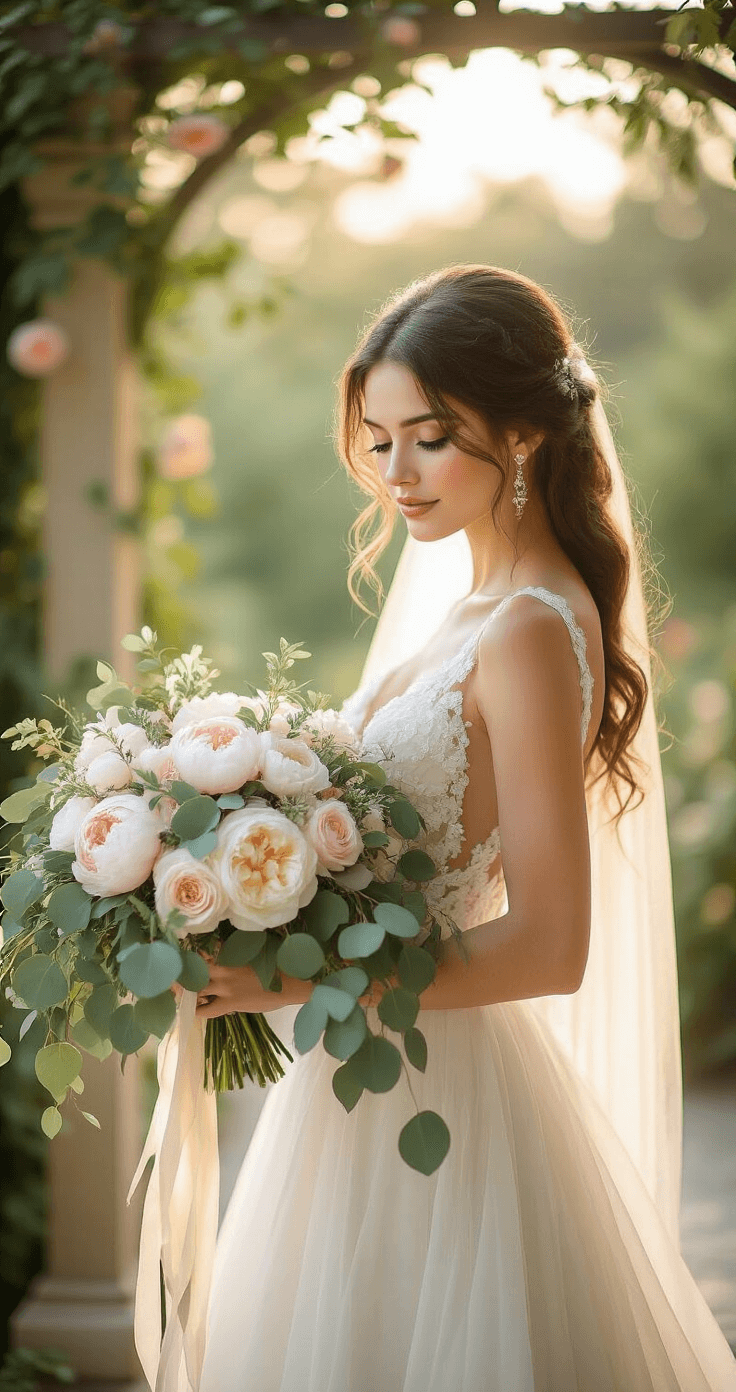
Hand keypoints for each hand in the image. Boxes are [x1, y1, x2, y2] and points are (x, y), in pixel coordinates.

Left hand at [171, 953, 310, 1018]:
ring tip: (179, 993)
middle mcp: (223, 968)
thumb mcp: (253, 953)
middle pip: (193, 970)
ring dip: (187, 992)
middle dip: (181, 974)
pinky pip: (207, 1010)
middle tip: (172, 977)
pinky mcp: (230, 1004)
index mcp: (229, 953)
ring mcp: (225, 987)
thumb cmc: (274, 965)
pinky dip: (198, 1010)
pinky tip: (194, 1010)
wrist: (289, 983)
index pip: (202, 952)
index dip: (188, 956)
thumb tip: (218, 951)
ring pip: (197, 989)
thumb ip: (234, 953)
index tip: (178, 957)